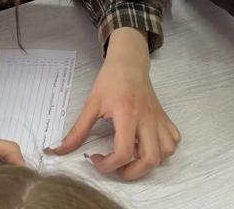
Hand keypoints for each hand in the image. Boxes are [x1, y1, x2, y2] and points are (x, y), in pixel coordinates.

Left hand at [47, 27, 180, 179]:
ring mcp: (158, 118)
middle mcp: (146, 118)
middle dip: (133, 172)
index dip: (107, 165)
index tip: (95, 158)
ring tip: (133, 155)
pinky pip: (174, 138)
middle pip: (151, 159)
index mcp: (127, 114)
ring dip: (151, 160)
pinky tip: (148, 143)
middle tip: (117, 166)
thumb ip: (78, 130)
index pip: (123, 152)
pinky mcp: (163, 116)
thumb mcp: (92, 103)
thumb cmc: (110, 79)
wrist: (129, 61)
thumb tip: (59, 149)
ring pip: (166, 151)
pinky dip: (164, 147)